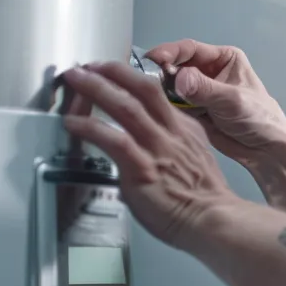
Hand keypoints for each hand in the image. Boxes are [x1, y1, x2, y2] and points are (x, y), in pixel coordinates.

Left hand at [60, 61, 238, 251]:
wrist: (213, 220)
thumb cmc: (203, 200)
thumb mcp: (194, 159)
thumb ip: (170, 148)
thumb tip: (142, 152)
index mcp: (184, 128)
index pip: (156, 93)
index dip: (130, 79)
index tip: (111, 73)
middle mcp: (170, 132)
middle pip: (142, 88)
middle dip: (112, 71)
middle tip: (89, 65)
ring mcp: (157, 148)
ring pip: (125, 106)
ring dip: (96, 89)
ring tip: (75, 79)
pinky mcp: (142, 168)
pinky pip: (113, 139)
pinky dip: (90, 127)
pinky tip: (73, 122)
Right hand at [145, 39, 285, 169]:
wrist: (266, 150)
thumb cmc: (258, 118)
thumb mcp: (232, 100)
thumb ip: (205, 89)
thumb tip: (179, 78)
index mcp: (224, 58)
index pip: (191, 49)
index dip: (170, 52)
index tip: (152, 60)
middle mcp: (210, 70)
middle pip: (177, 66)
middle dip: (161, 72)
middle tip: (144, 82)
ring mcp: (200, 91)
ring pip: (172, 85)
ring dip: (160, 90)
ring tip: (144, 97)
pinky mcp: (193, 110)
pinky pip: (173, 104)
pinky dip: (165, 106)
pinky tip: (153, 109)